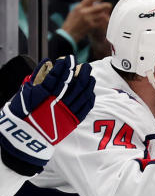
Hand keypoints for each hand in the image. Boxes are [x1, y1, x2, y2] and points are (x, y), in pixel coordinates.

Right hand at [0, 56, 95, 174]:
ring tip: (90, 76)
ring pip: (82, 95)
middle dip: (80, 72)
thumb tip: (47, 63)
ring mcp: (67, 112)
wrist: (26, 135)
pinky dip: (89, 98)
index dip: (65, 66)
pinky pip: (85, 108)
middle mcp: (58, 101)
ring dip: (88, 84)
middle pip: (74, 84)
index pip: (58, 76)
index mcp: (44, 94)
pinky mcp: (72, 121)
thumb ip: (37, 77)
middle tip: (85, 65)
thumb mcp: (26, 93)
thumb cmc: (23, 112)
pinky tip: (91, 92)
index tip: (68, 59)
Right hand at [60, 0, 111, 41]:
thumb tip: (92, 3)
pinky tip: (105, 21)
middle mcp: (84, 12)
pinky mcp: (91, 26)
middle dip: (106, 5)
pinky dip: (104, 21)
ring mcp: (88, 19)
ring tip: (106, 14)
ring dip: (105, 15)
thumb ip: (82, 7)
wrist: (68, 33)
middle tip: (109, 5)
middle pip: (99, 7)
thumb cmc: (71, 23)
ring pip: (102, 15)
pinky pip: (101, 22)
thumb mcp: (74, 12)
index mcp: (79, 7)